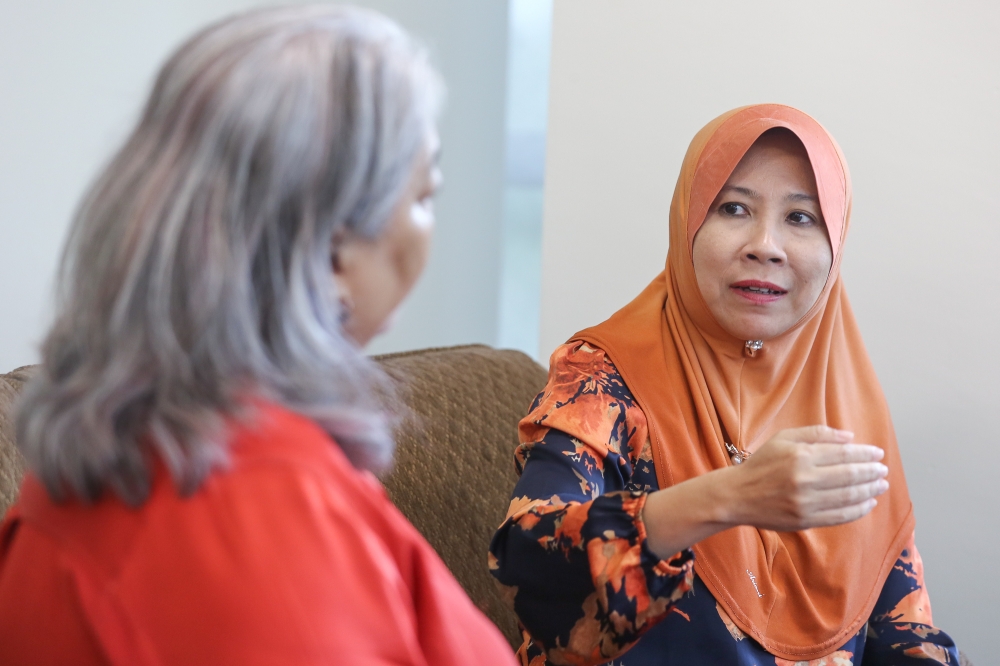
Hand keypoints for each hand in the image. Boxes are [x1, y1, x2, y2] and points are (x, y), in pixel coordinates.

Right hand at [722, 425, 887, 530]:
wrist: (737, 495)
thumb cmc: (761, 464)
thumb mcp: (783, 439)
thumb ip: (816, 434)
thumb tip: (849, 437)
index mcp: (800, 455)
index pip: (842, 454)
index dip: (864, 454)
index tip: (878, 454)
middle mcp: (804, 478)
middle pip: (849, 475)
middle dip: (871, 472)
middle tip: (883, 470)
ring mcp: (805, 502)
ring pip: (847, 496)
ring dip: (869, 490)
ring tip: (881, 485)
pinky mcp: (805, 520)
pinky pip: (839, 516)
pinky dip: (858, 510)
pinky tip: (868, 503)